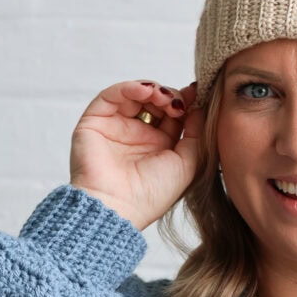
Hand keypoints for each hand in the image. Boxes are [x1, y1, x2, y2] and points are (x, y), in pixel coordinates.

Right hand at [69, 80, 202, 229]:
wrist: (118, 208)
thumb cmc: (153, 194)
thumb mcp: (189, 162)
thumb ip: (197, 133)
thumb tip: (200, 106)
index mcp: (158, 146)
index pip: (172, 114)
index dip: (185, 102)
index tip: (198, 94)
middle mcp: (137, 135)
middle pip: (155, 101)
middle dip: (170, 96)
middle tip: (179, 102)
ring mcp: (116, 127)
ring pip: (135, 95)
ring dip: (153, 90)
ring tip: (163, 98)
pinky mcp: (95, 122)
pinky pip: (111, 96)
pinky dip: (129, 87)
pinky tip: (146, 92)